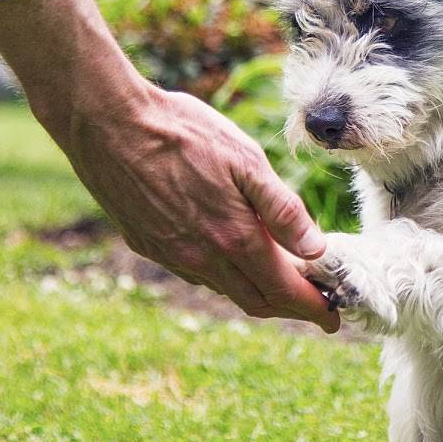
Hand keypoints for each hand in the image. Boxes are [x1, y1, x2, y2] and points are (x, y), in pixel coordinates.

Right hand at [0, 0, 338, 329]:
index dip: (314, 308)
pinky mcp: (147, 245)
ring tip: (278, 276)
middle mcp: (201, 259)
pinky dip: (222, 274)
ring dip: (255, 291)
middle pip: (256, 301)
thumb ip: (283, 209)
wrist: (108, 123)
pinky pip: (194, 273)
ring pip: (224, 289)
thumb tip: (317, 249)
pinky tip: (228, 253)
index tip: (334, 317)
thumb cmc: (182, 133)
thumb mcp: (246, 160)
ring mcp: (171, 255)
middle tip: (315, 303)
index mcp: (233, 239)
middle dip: (290, 307)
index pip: (284, 291)